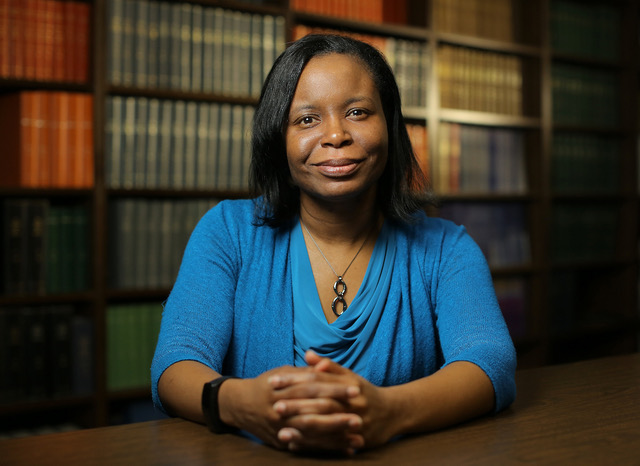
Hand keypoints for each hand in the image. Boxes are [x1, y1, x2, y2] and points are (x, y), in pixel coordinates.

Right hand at [221, 364, 361, 452]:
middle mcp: (280, 409)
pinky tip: (344, 449)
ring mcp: (280, 428)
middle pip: (313, 412)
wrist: (239, 405)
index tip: (356, 388)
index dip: (335, 387)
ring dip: (336, 436)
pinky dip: (327, 449)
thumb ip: (305, 371)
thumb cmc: (266, 385)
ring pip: (312, 433)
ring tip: (358, 437)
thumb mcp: (283, 373)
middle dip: (338, 415)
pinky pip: (308, 447)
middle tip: (361, 417)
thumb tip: (326, 366)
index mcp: (282, 388)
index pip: (313, 386)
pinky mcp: (282, 442)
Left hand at [271, 351, 396, 451]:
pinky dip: (312, 445)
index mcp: (348, 384)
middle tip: (275, 406)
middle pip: (321, 403)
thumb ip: (329, 367)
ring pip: (326, 426)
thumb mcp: (350, 376)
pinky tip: (295, 445)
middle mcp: (352, 403)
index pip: (317, 380)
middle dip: (297, 405)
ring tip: (281, 431)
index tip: (274, 380)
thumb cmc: (365, 393)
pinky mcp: (356, 440)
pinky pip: (331, 444)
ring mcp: (355, 422)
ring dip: (302, 429)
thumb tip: (308, 353)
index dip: (295, 380)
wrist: (394, 413)